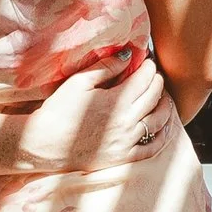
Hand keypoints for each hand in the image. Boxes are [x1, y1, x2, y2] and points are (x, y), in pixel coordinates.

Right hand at [4, 68, 152, 164]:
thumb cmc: (59, 110)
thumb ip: (106, 67)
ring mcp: (127, 141)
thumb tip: (129, 54)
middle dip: (157, 82)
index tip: (147, 62)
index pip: (144, 79)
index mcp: (117, 101)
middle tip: (154, 75)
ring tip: (163, 96)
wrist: (45, 144)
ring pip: (159, 121)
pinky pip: (152, 148)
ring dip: (165, 105)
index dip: (148, 68)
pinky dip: (163, 135)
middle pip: (154, 97)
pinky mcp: (124, 157)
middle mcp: (127, 122)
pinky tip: (165, 126)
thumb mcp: (79, 82)